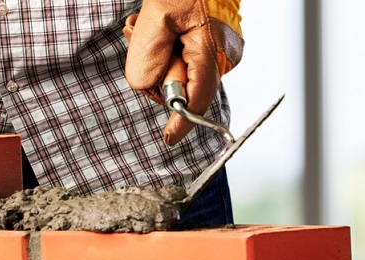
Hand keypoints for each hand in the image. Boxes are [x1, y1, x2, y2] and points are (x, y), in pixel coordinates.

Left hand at [123, 0, 243, 144]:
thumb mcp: (157, 15)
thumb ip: (149, 55)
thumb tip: (146, 86)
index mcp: (211, 51)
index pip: (197, 99)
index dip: (181, 122)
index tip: (168, 139)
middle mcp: (222, 57)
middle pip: (183, 87)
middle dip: (157, 71)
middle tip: (142, 35)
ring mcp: (219, 52)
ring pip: (180, 73)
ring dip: (159, 57)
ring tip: (150, 26)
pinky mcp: (210, 46)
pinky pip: (183, 61)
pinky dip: (167, 51)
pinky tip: (161, 29)